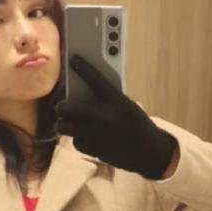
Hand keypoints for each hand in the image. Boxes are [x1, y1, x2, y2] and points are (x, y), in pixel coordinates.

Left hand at [55, 54, 176, 179]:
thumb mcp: (126, 106)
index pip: (94, 78)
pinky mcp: (94, 150)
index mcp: (116, 101)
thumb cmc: (136, 124)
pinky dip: (80, 139)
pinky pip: (76, 142)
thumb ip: (106, 99)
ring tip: (70, 122)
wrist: (149, 151)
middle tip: (63, 106)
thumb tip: (79, 93)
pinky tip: (87, 137)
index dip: (82, 67)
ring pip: (64, 127)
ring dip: (65, 124)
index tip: (72, 59)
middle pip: (66, 107)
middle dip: (61, 106)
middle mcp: (104, 116)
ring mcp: (97, 134)